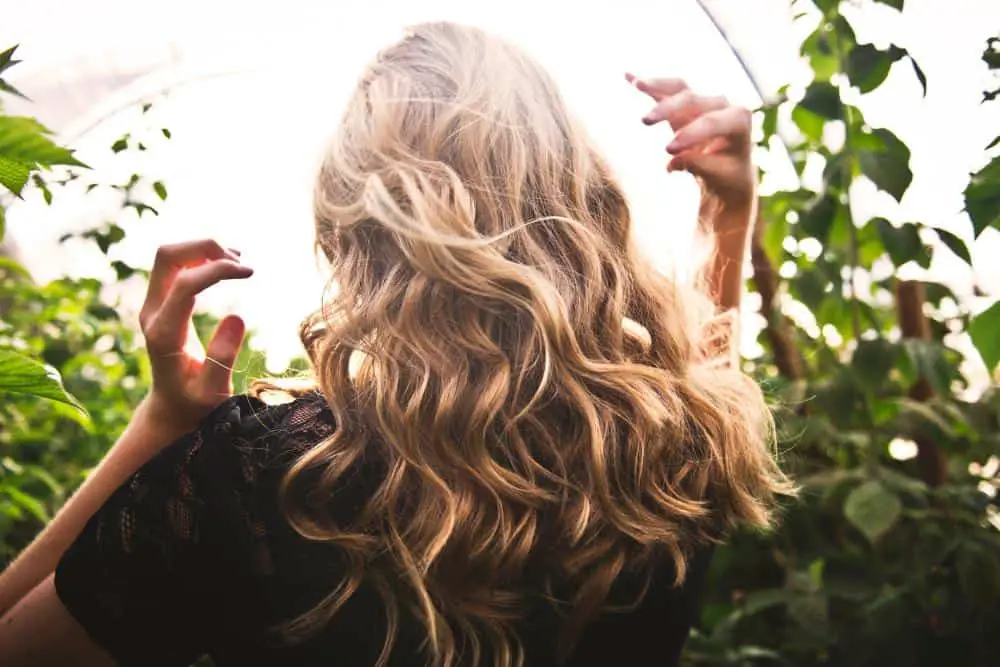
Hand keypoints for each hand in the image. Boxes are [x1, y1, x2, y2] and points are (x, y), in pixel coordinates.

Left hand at [138, 239, 252, 432]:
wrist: (172, 407)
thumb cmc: (196, 404)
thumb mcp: (213, 391)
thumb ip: (222, 358)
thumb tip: (236, 316)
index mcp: (164, 333)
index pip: (184, 283)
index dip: (217, 269)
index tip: (249, 272)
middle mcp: (152, 313)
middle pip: (167, 256)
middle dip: (205, 248)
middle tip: (241, 262)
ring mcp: (153, 305)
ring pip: (170, 256)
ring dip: (203, 250)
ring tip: (238, 263)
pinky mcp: (161, 303)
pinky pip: (176, 266)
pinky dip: (201, 257)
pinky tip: (227, 266)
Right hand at [627, 74, 755, 219]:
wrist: (728, 170)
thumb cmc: (727, 174)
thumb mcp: (717, 175)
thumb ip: (698, 165)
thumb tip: (673, 162)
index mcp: (738, 120)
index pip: (711, 122)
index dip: (689, 133)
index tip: (668, 150)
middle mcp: (722, 104)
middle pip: (692, 100)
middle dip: (668, 109)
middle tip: (645, 121)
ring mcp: (703, 101)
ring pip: (679, 88)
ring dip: (657, 85)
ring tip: (637, 84)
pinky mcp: (686, 103)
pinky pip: (666, 91)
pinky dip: (649, 85)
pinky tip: (628, 76)